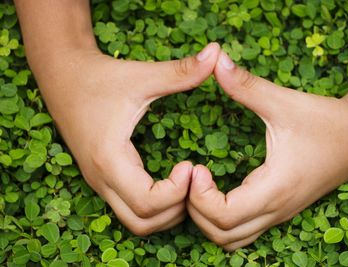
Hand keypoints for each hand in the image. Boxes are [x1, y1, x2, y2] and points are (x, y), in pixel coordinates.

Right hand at [34, 43, 219, 234]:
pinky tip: (170, 184)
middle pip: (143, 223)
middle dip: (175, 209)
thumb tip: (216, 52)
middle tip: (193, 178)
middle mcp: (102, 180)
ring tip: (184, 182)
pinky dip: (154, 208)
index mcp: (110, 159)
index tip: (192, 165)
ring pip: (136, 223)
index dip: (178, 192)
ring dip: (166, 213)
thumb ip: (180, 71)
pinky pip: (130, 209)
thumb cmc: (99, 78)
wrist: (62, 77)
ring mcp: (100, 183)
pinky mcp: (103, 179)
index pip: (147, 204)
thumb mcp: (141, 76)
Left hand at [187, 51, 347, 249]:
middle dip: (196, 210)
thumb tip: (215, 62)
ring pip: (232, 239)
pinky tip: (218, 193)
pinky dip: (222, 220)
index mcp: (274, 188)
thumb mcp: (282, 102)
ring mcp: (278, 213)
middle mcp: (275, 209)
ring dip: (208, 220)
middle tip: (191, 176)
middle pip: (221, 234)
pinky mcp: (280, 209)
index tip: (195, 166)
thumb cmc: (325, 120)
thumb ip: (246, 85)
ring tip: (201, 187)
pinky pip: (244, 230)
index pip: (223, 216)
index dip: (199, 197)